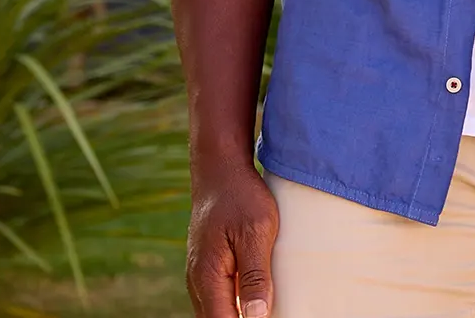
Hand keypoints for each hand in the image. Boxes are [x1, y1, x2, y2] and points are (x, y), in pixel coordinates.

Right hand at [187, 156, 278, 317]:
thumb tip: (256, 315)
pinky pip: (219, 297)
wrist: (220, 172)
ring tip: (269, 309)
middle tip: (276, 312)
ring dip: (238, 314)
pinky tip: (257, 299)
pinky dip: (235, 304)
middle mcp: (198, 281)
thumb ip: (254, 275)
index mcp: (208, 277)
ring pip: (217, 311)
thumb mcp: (256, 233)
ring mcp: (200, 275)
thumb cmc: (241, 198)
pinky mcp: (208, 267)